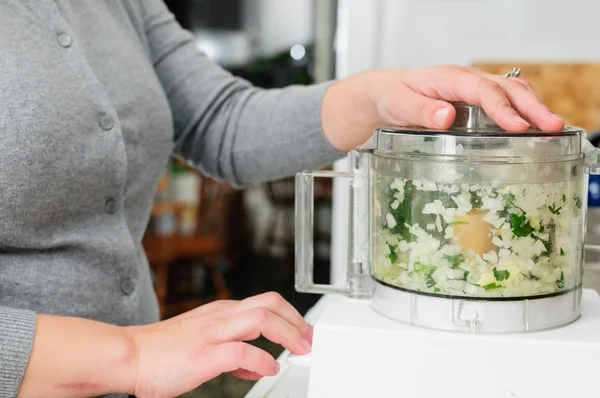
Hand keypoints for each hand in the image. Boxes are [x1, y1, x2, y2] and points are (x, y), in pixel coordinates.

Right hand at [126, 292, 311, 397]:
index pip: (266, 302)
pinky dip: (262, 361)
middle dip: (296, 320)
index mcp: (221, 311)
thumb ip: (233, 348)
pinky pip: (243, 352)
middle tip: (309, 339)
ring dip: (287, 334)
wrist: (130, 356)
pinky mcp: (204, 354)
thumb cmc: (164, 351)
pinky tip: (268, 370)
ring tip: (299, 350)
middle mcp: (220, 316)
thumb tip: (256, 362)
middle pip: (270, 304)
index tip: (304, 331)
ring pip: (261, 319)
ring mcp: (212, 333)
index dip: (291, 315)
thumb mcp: (205, 341)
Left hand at [322, 65, 565, 151]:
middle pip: (507, 88)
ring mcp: (473, 89)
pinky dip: (523, 112)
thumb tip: (446, 116)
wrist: (386, 93)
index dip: (502, 108)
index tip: (519, 126)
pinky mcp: (475, 101)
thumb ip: (420, 110)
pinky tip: (532, 129)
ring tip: (553, 130)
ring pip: (512, 91)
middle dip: (532, 107)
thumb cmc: (392, 96)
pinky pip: (505, 101)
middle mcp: (466, 80)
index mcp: (449, 79)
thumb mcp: (399, 104)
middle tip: (553, 127)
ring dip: (533, 108)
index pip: (482, 91)